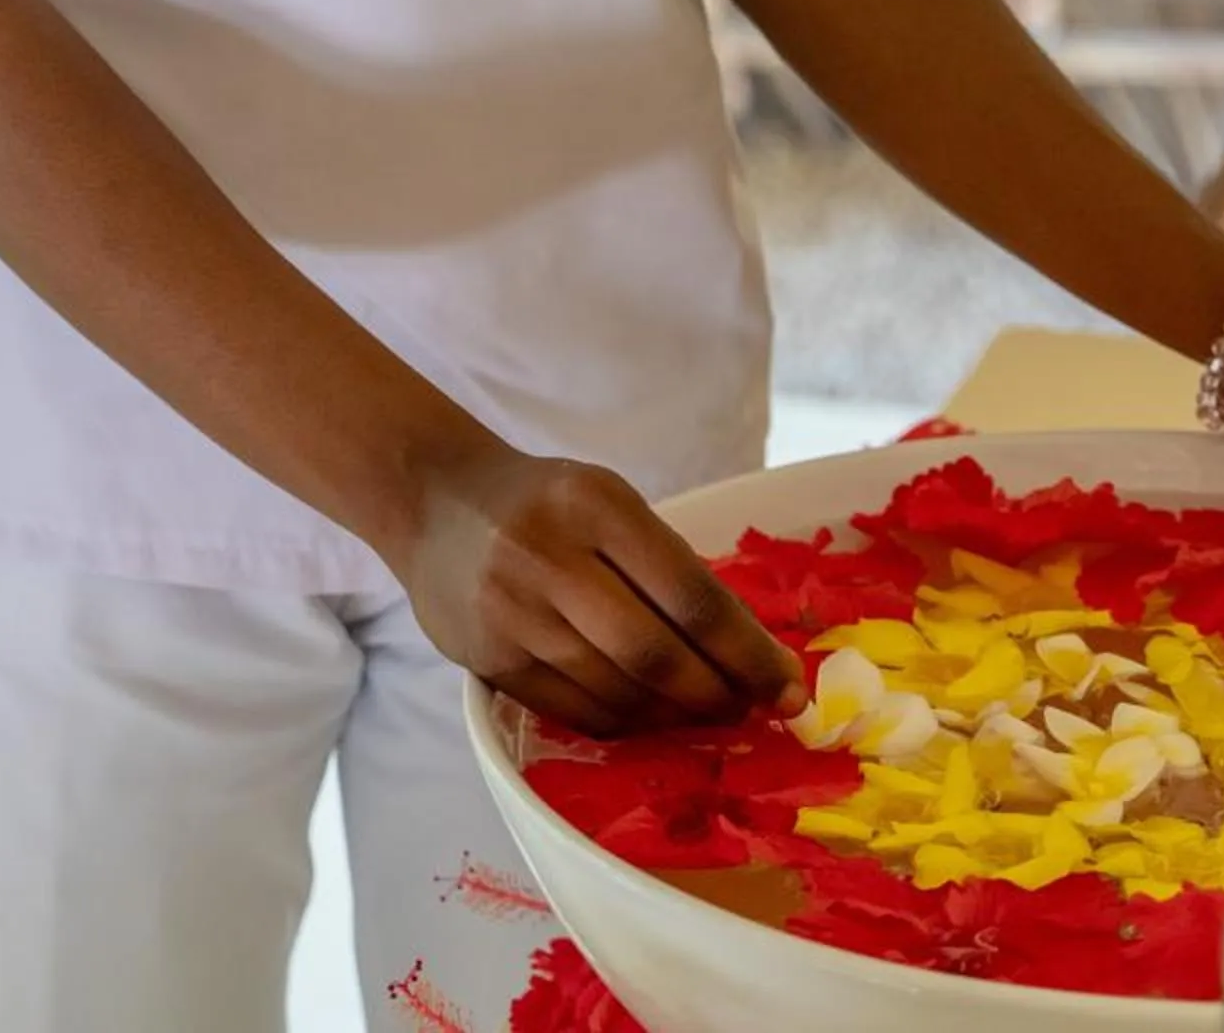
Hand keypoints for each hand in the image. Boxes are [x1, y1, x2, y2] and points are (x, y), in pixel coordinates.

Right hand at [395, 436, 806, 739]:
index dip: (748, 652)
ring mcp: (514, 612)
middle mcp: (551, 555)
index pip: (691, 594)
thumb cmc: (544, 501)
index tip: (789, 688)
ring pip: (618, 693)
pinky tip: (649, 719)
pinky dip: (625, 723)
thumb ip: (664, 563)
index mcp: (597, 504)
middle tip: (750, 711)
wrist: (434, 500)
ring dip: (674, 718)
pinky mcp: (490, 660)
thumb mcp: (606, 501)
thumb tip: (743, 649)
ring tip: (704, 716)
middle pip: (656, 654)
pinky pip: (576, 711)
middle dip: (717, 695)